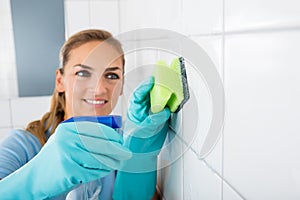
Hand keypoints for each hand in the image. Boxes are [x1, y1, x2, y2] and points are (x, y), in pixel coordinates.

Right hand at [0, 121, 131, 198]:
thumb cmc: (56, 156)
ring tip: (118, 163)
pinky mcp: (70, 171)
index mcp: (69, 128)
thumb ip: (85, 133)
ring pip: (100, 159)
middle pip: (102, 144)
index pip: (98, 129)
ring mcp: (69, 155)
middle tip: (126, 153)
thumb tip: (113, 132)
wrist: (35, 176)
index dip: (113, 135)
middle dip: (118, 149)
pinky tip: (105, 170)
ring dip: (112, 162)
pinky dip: (102, 171)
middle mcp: (68, 139)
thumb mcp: (66, 138)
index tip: (121, 141)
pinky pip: (94, 171)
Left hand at [113, 77, 169, 199]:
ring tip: (174, 87)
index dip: (146, 86)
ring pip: (162, 98)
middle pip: (153, 92)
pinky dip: (174, 103)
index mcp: (135, 108)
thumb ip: (152, 121)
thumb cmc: (134, 142)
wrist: (142, 154)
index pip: (140, 93)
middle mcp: (145, 107)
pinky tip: (177, 100)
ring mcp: (155, 111)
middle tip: (167, 80)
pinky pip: (169, 107)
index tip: (153, 80)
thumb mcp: (141, 131)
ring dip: (168, 93)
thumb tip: (163, 112)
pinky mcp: (163, 116)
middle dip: (160, 86)